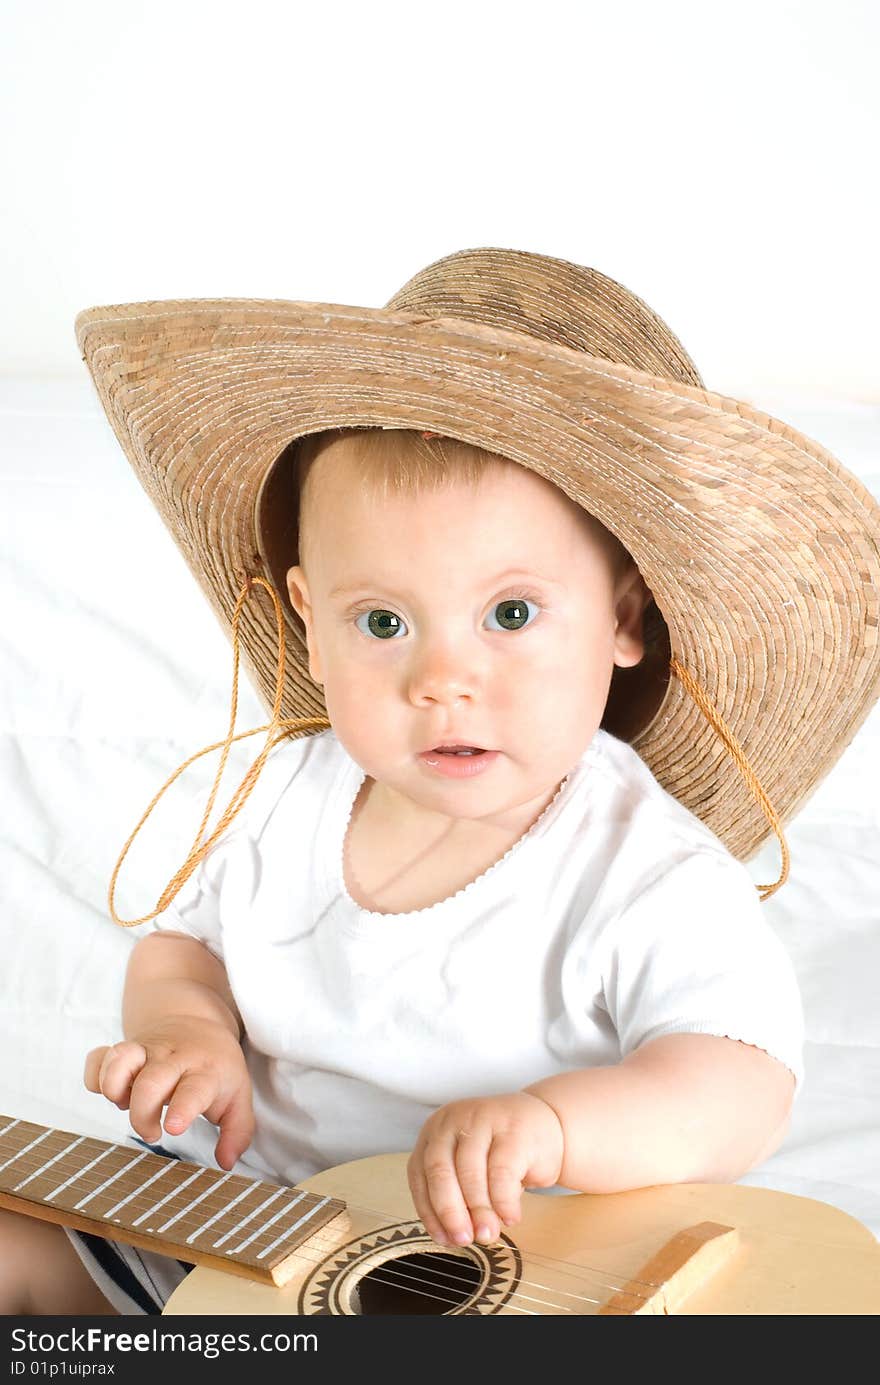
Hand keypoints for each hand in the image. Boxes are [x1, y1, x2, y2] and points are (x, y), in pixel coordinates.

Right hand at [84, 1017, 254, 1169]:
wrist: (197, 1024)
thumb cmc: (216, 1068)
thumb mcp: (238, 1096)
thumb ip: (238, 1132)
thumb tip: (227, 1162)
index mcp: (204, 1071)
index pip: (194, 1089)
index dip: (182, 1108)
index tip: (172, 1127)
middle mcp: (173, 1059)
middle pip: (150, 1082)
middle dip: (143, 1113)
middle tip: (153, 1132)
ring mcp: (145, 1051)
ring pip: (120, 1059)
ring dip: (113, 1086)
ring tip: (124, 1103)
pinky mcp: (123, 1051)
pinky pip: (97, 1058)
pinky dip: (94, 1076)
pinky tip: (108, 1090)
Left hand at [407, 1091, 563, 1246]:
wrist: (547, 1126)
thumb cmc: (503, 1153)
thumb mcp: (472, 1169)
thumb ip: (459, 1195)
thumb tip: (454, 1236)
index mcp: (436, 1130)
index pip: (420, 1173)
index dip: (429, 1211)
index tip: (444, 1238)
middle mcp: (454, 1119)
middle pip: (440, 1171)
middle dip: (450, 1212)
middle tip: (464, 1240)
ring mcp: (483, 1119)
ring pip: (471, 1173)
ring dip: (478, 1211)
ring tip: (488, 1234)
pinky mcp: (513, 1129)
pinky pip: (502, 1172)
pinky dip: (503, 1201)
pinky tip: (510, 1218)